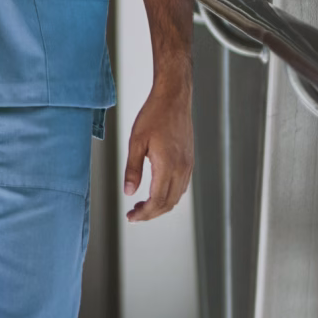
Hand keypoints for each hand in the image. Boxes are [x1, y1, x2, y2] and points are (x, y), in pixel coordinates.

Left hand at [124, 64, 194, 220]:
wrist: (174, 99)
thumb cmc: (153, 116)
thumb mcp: (136, 141)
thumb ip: (132, 168)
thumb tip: (128, 192)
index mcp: (168, 166)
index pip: (157, 201)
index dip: (144, 214)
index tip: (131, 217)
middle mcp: (182, 169)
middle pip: (169, 203)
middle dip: (151, 214)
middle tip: (133, 215)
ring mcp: (188, 165)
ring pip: (177, 196)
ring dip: (160, 206)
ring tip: (141, 206)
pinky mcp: (189, 161)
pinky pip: (181, 186)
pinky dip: (169, 195)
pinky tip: (155, 191)